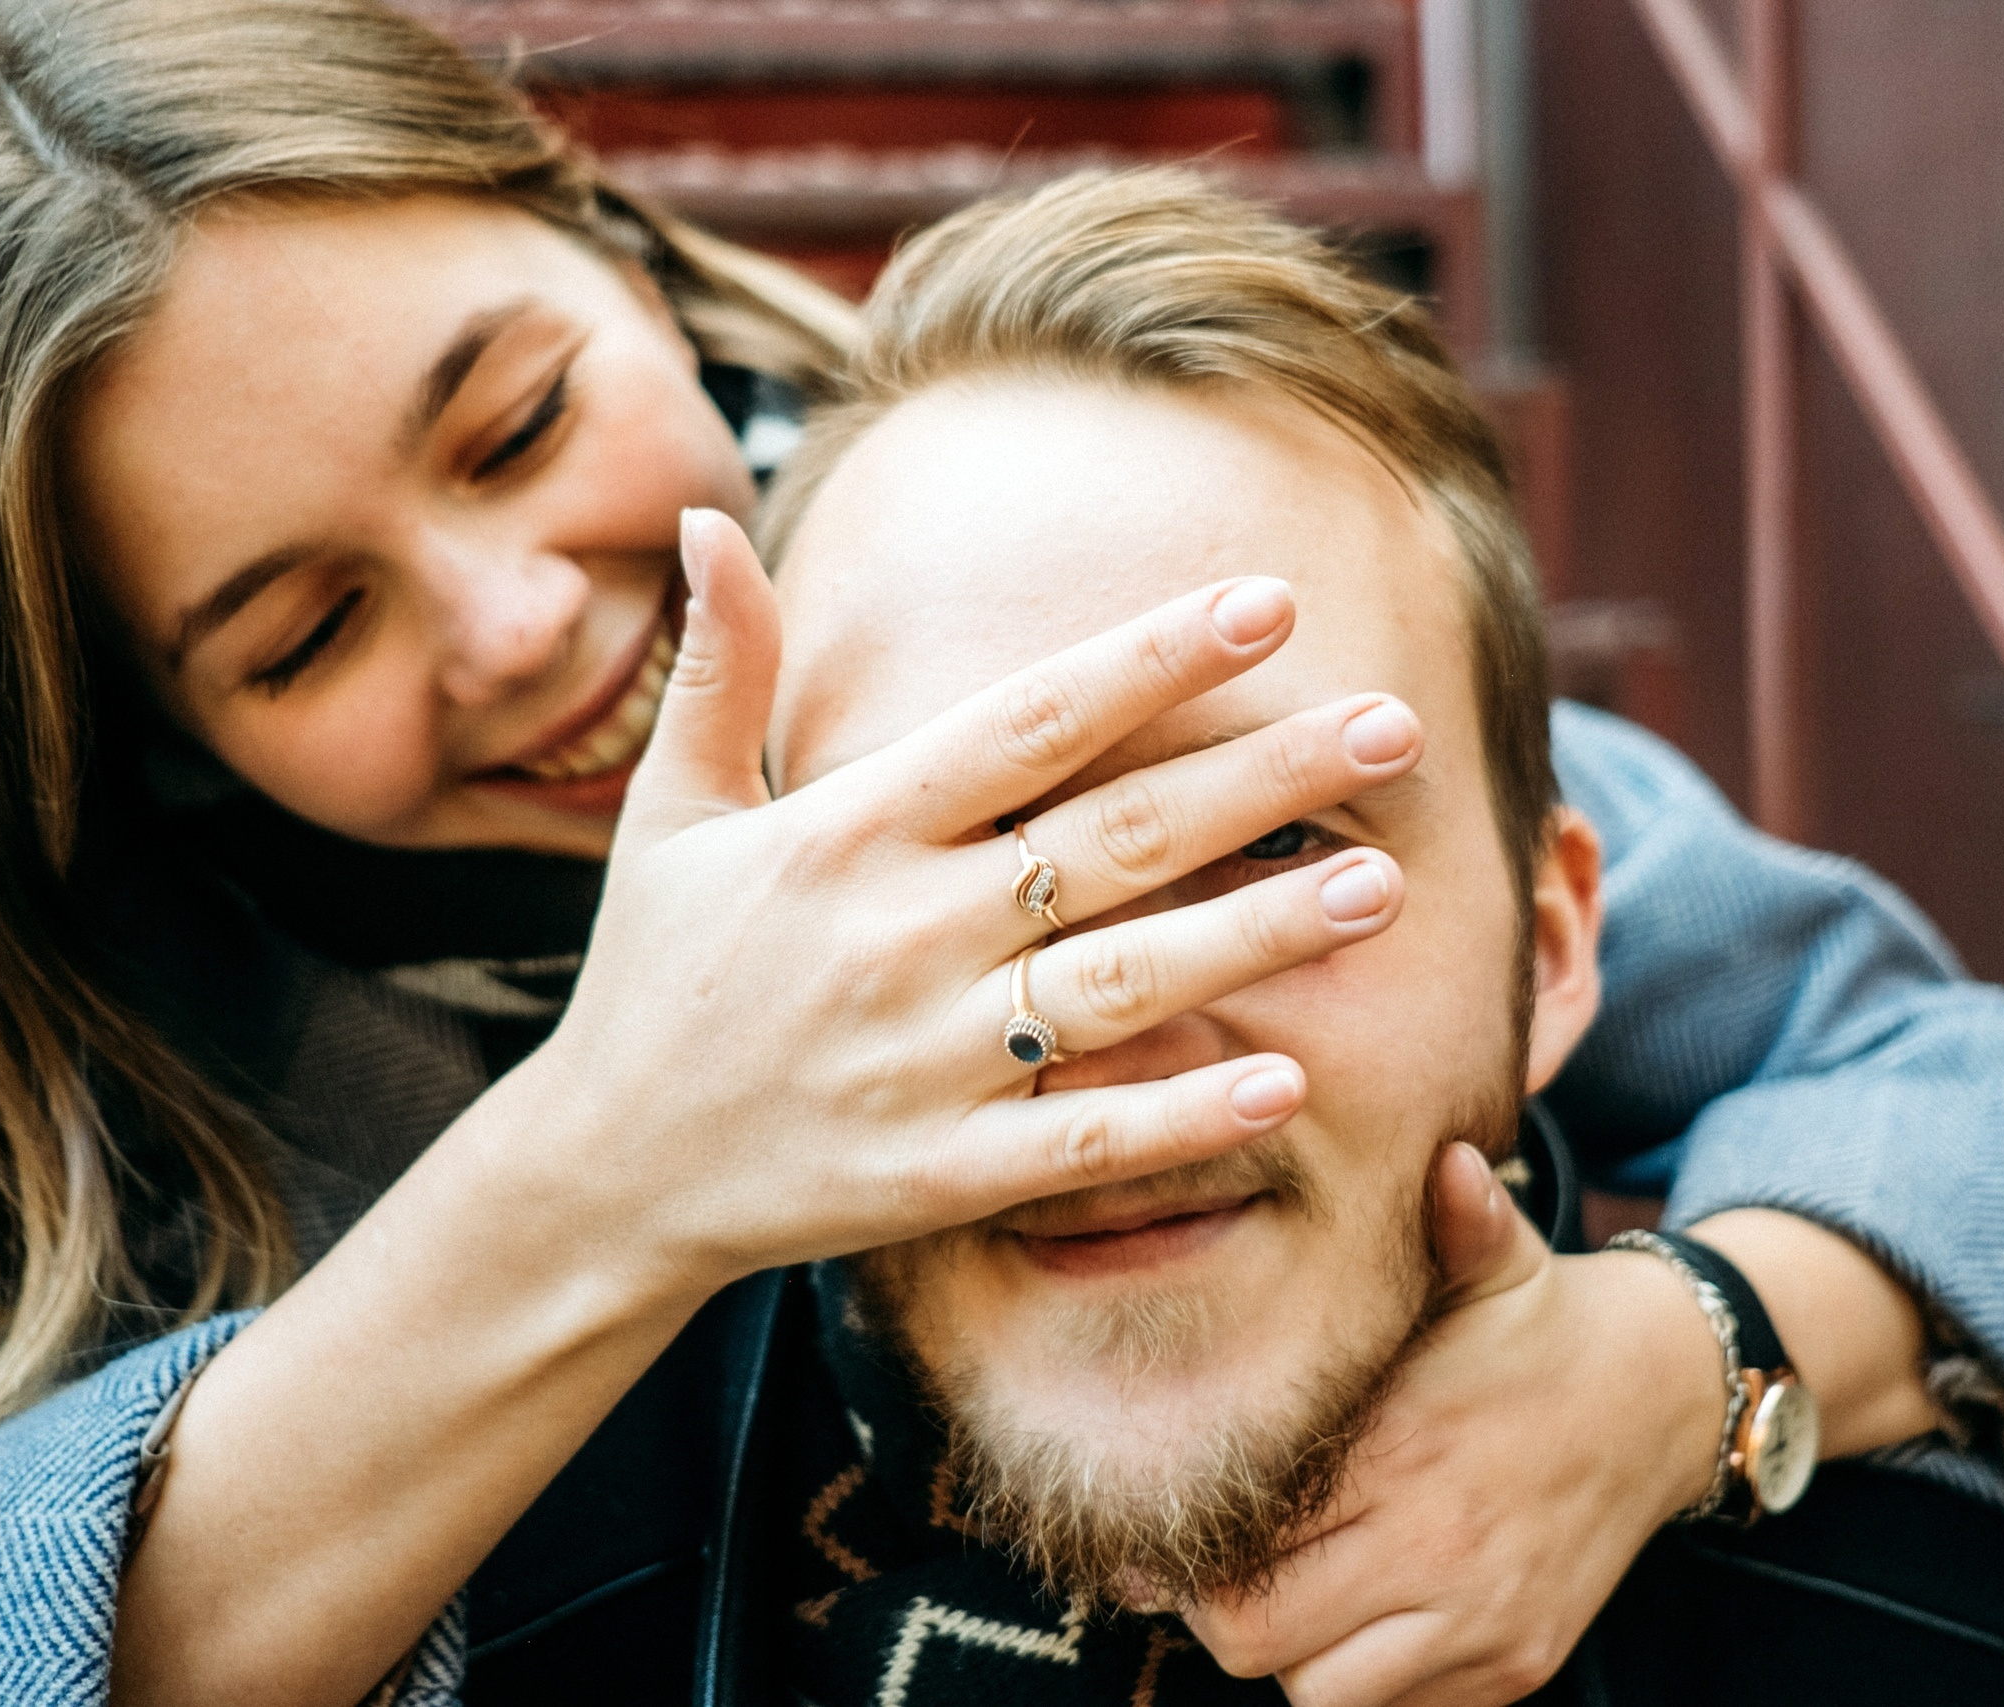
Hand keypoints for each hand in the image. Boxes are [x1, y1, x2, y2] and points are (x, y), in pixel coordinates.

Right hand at [509, 509, 1431, 1300]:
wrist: (604, 1176)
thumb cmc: (656, 978)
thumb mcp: (668, 815)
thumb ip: (716, 670)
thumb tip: (706, 515)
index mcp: (846, 832)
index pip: (1028, 721)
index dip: (1154, 658)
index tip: (1268, 602)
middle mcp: (898, 933)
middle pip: (1113, 837)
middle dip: (1263, 776)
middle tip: (1399, 728)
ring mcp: (925, 1059)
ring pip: (1124, 981)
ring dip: (1261, 933)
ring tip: (1383, 884)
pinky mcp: (939, 1172)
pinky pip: (1086, 1139)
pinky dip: (1185, 1111)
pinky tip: (1290, 1078)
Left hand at [1181, 1144, 1725, 1706]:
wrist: (1662, 1402)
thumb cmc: (1537, 1325)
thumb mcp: (1495, 1256)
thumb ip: (1454, 1212)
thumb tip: (1445, 1157)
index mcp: (1407, 1448)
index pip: (1246, 1546)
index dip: (1190, 1544)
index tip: (1177, 1515)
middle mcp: (1440, 1549)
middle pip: (1258, 1637)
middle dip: (1223, 1608)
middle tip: (1222, 1564)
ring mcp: (1483, 1623)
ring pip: (1321, 1694)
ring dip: (1295, 1653)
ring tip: (1298, 1588)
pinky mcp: (1516, 1668)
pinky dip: (1366, 1681)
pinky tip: (1365, 1612)